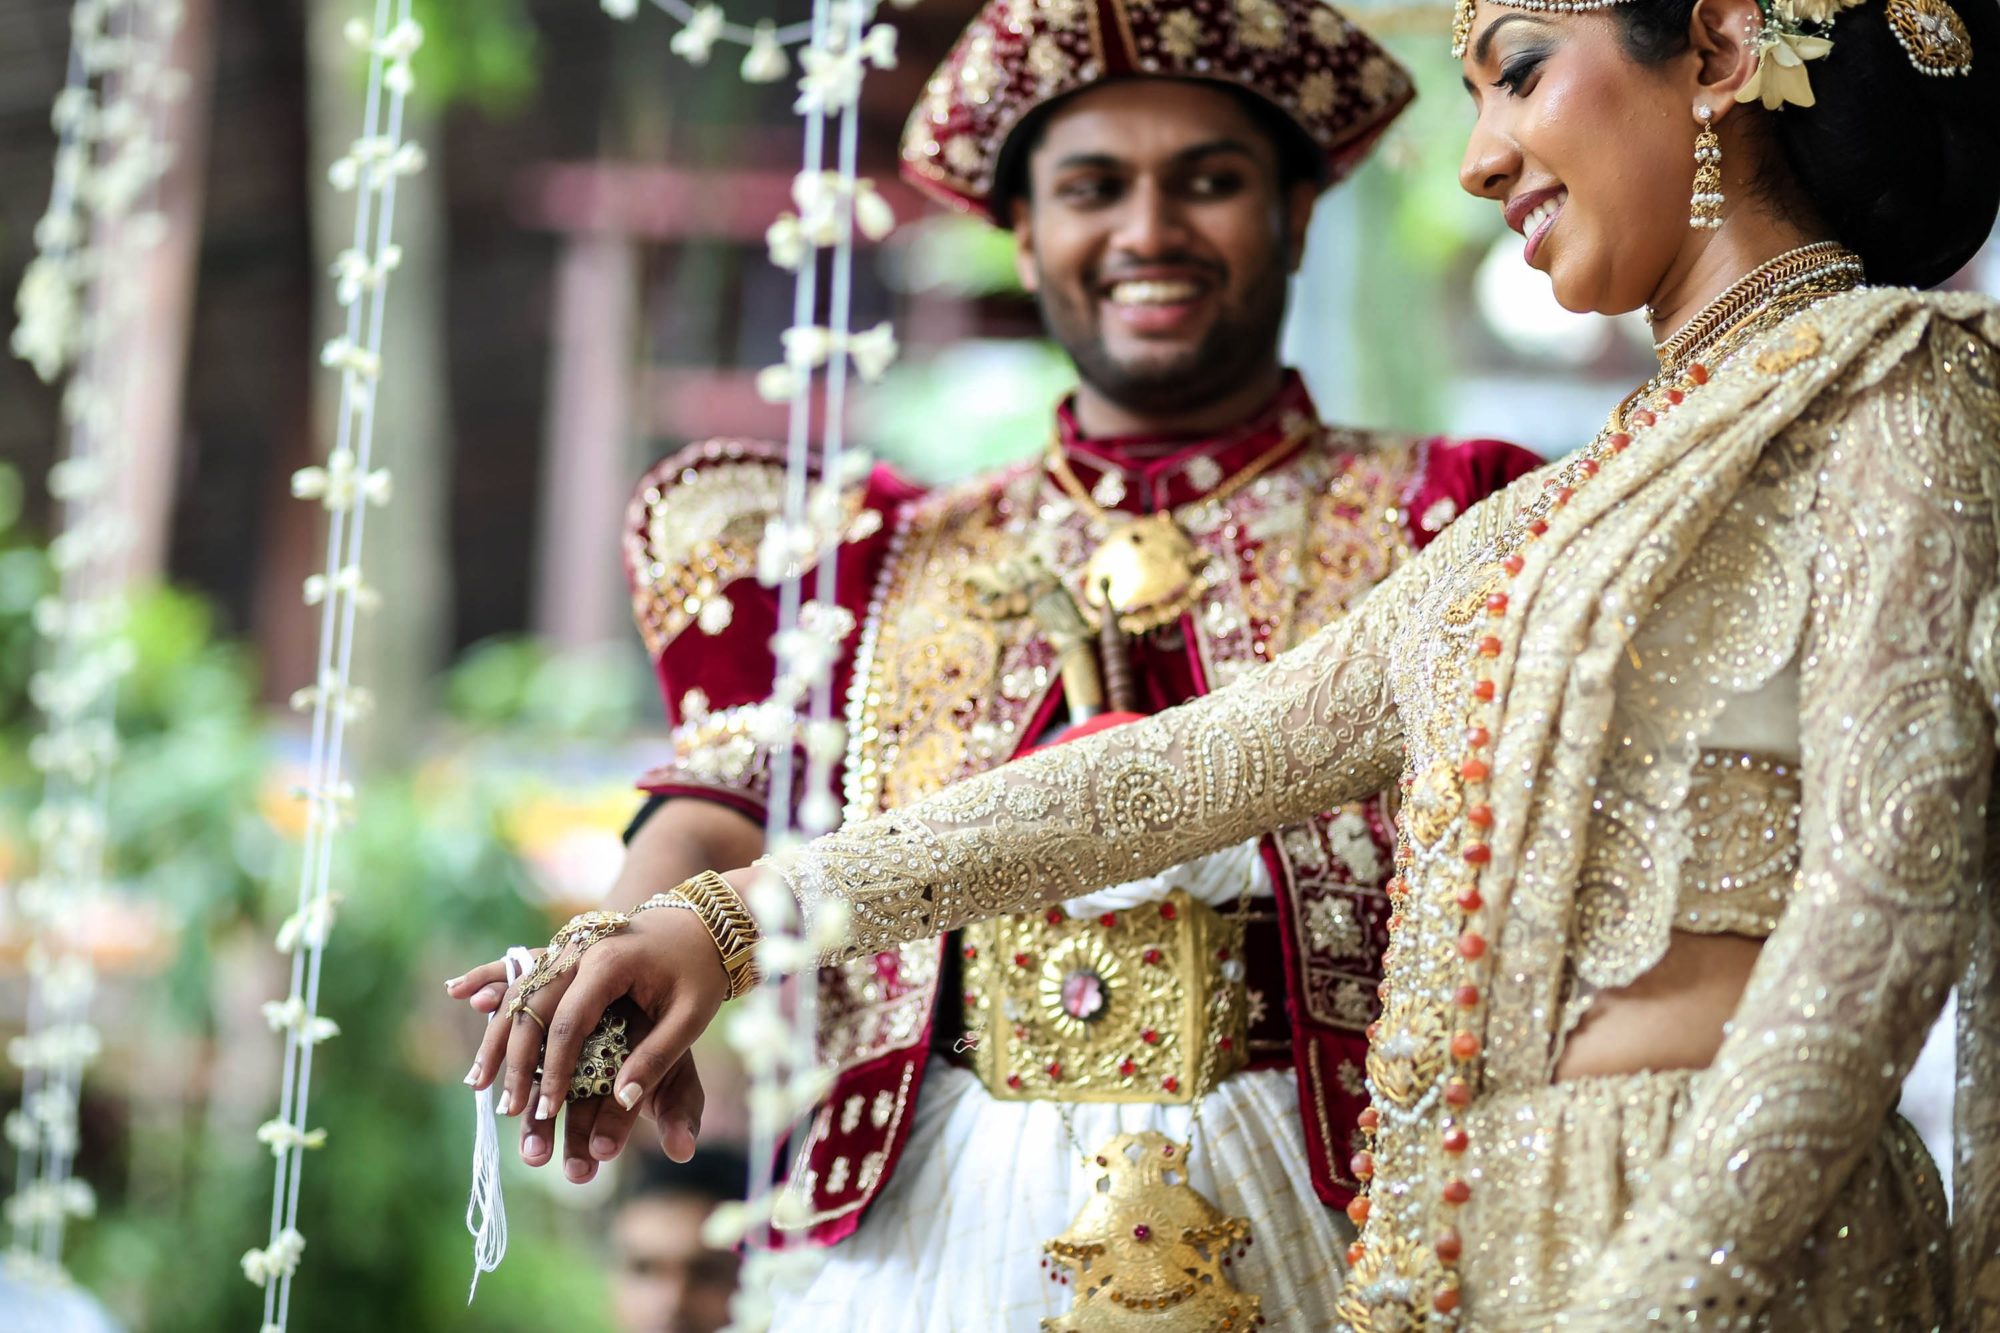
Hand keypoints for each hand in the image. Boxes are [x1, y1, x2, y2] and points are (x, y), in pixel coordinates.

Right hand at [449, 898, 734, 1176]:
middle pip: (533, 1008)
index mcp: (611, 962)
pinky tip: (457, 992)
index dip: (556, 1070)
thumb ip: (658, 1058)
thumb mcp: (692, 1017)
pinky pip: (522, 967)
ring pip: (520, 991)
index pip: (569, 1023)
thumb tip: (624, 1102)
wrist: (704, 918)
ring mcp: (570, 946)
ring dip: (496, 1035)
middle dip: (516, 1062)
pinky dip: (491, 979)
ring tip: (475, 1081)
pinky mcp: (567, 950)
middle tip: (505, 1108)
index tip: (545, 1109)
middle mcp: (581, 949)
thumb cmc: (701, 971)